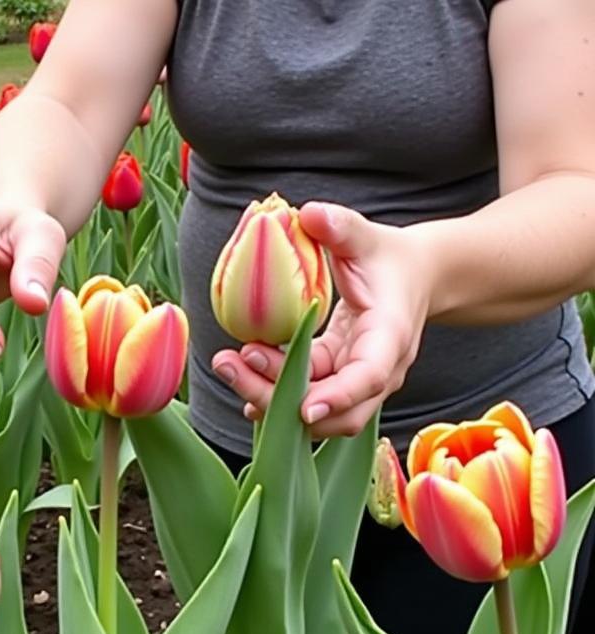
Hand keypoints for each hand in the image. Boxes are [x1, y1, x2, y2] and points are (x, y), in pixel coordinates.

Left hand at [210, 202, 431, 436]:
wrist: (414, 278)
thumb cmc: (389, 258)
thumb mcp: (368, 238)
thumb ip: (342, 227)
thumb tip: (308, 212)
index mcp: (390, 336)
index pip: (369, 376)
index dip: (339, 396)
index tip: (306, 409)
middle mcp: (379, 370)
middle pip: (337, 410)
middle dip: (283, 400)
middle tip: (232, 368)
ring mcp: (359, 382)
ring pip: (318, 410)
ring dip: (270, 396)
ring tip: (228, 366)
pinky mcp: (339, 381)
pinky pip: (307, 397)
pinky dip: (274, 392)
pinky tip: (241, 378)